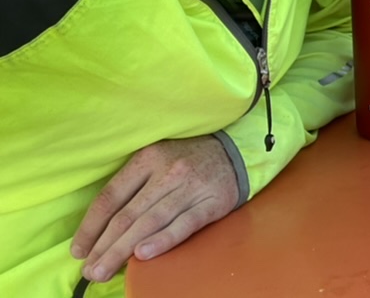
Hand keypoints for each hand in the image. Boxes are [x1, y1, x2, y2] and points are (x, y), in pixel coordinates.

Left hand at [70, 135, 238, 282]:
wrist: (236, 152)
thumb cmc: (186, 161)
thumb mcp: (156, 160)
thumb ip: (132, 187)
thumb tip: (100, 229)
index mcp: (148, 158)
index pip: (111, 197)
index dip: (91, 227)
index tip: (79, 251)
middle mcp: (168, 171)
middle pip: (128, 215)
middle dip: (104, 247)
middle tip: (90, 271)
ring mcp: (191, 187)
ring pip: (150, 222)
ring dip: (123, 250)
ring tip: (104, 270)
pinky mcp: (212, 202)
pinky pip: (184, 224)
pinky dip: (163, 240)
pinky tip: (143, 254)